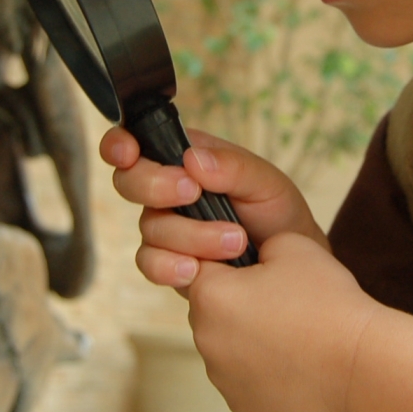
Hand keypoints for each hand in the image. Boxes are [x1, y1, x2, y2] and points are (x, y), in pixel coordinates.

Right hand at [99, 126, 326, 287]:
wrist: (292, 265)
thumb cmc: (277, 214)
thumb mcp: (266, 181)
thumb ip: (232, 166)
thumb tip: (191, 159)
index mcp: (185, 159)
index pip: (137, 142)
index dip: (120, 144)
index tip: (130, 153)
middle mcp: (167, 191)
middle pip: (129, 181)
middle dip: (156, 186)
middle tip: (192, 192)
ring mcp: (166, 229)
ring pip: (148, 228)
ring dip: (190, 235)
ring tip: (235, 241)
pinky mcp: (170, 263)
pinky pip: (151, 264)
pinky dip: (171, 266)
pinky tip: (197, 270)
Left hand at [189, 231, 381, 411]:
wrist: (361, 365)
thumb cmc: (327, 301)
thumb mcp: (291, 245)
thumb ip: (258, 245)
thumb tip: (252, 259)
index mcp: (210, 296)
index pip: (201, 269)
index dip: (232, 266)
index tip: (261, 272)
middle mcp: (206, 340)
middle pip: (213, 314)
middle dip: (239, 306)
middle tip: (285, 304)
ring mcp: (223, 380)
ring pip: (229, 351)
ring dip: (251, 343)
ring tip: (296, 338)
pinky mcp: (244, 408)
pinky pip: (247, 382)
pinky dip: (266, 374)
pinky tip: (299, 366)